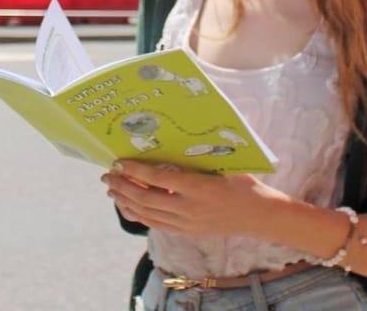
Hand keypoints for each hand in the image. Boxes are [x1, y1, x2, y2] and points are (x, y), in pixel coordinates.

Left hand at [101, 160, 288, 237]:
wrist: (259, 216)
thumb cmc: (243, 183)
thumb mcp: (223, 164)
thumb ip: (199, 155)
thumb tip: (177, 133)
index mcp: (198, 188)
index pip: (158, 179)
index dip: (135, 170)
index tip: (119, 162)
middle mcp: (189, 209)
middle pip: (146, 199)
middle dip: (122, 187)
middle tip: (107, 176)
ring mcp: (187, 224)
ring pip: (147, 214)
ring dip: (126, 202)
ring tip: (111, 190)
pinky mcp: (187, 232)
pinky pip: (156, 224)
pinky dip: (138, 215)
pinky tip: (128, 206)